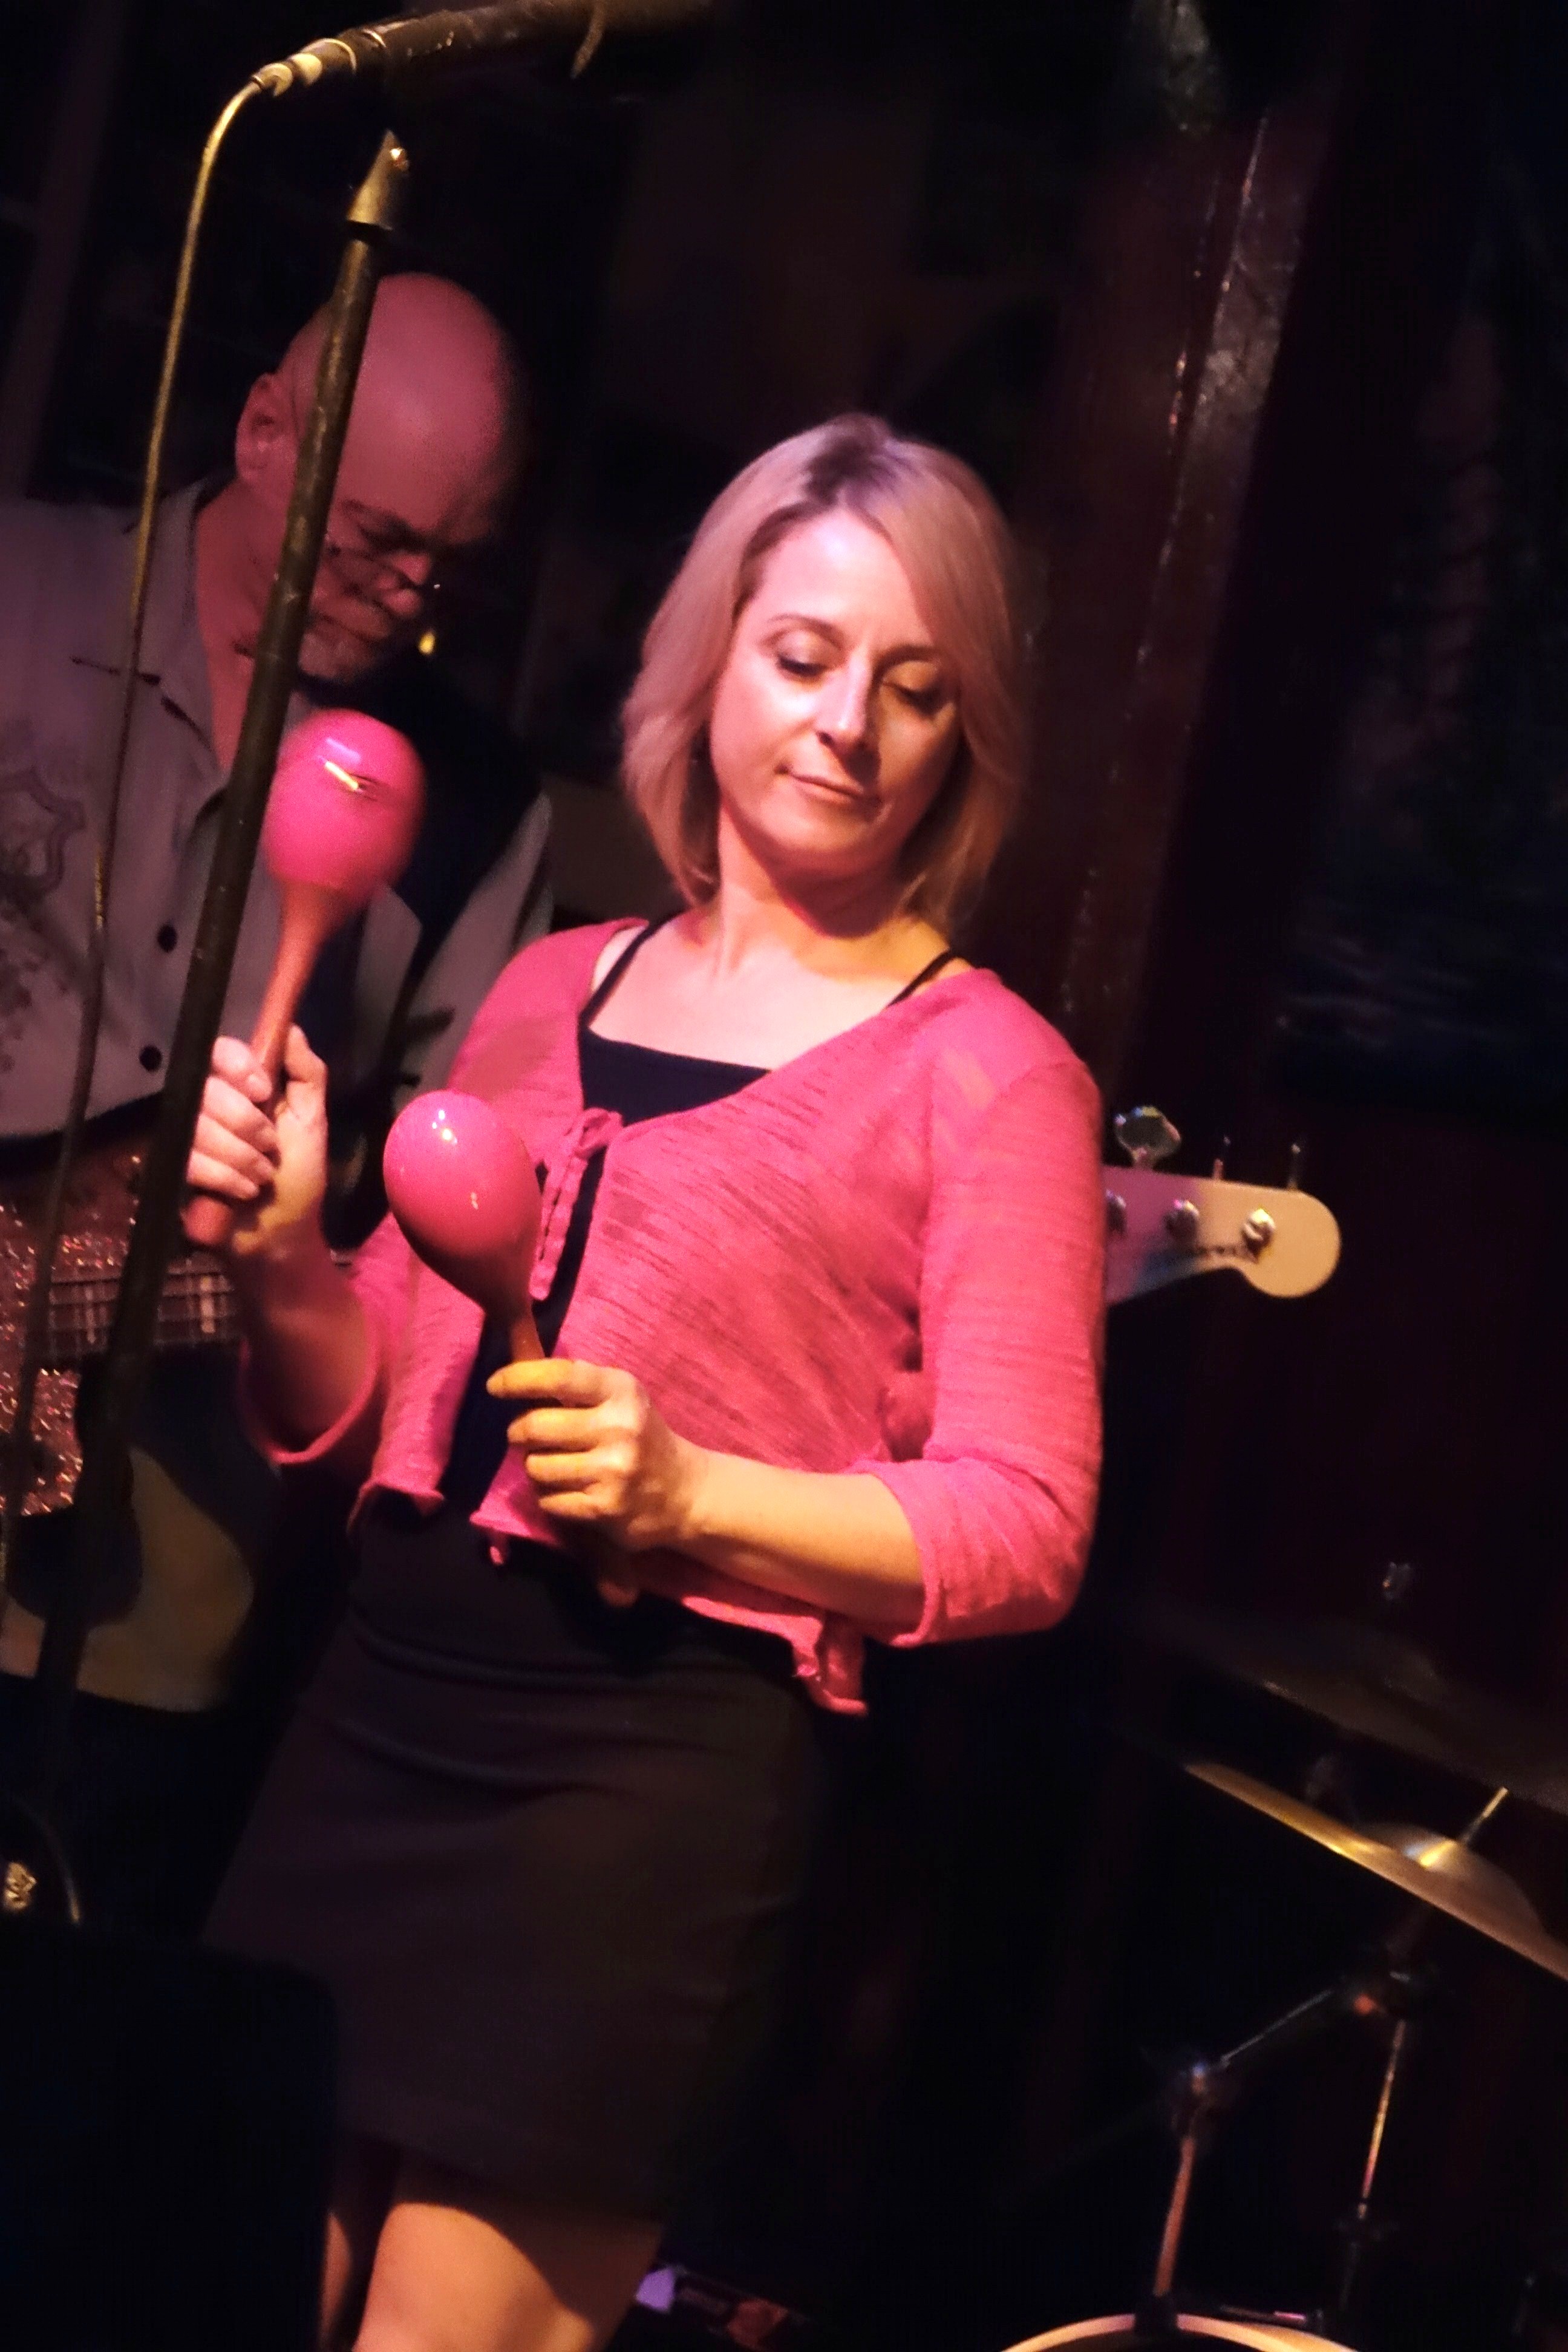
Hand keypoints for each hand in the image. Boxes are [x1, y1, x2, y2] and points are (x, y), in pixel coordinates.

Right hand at [183, 1026, 327, 1256]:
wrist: (282, 1234)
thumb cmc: (299, 1175)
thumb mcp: (312, 1121)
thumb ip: (307, 1074)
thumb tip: (291, 1028)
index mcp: (240, 1087)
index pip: (220, 1051)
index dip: (238, 1067)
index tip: (263, 1093)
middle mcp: (207, 1105)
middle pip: (208, 1090)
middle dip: (248, 1125)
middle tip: (270, 1148)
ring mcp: (186, 1136)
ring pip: (198, 1127)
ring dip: (241, 1156)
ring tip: (261, 1175)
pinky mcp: (173, 1168)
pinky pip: (189, 1159)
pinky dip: (225, 1178)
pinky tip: (242, 1190)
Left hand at [486, 1357, 705, 1556]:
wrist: (684, 1491)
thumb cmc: (641, 1435)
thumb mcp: (620, 1397)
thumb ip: (577, 1381)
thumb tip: (519, 1359)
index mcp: (621, 1391)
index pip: (559, 1376)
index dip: (518, 1379)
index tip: (494, 1386)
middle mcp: (618, 1427)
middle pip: (535, 1425)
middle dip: (519, 1431)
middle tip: (526, 1434)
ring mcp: (612, 1470)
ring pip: (535, 1465)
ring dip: (534, 1465)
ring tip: (552, 1464)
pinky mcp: (604, 1507)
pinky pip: (548, 1499)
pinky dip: (548, 1494)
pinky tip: (567, 1489)